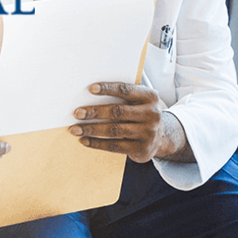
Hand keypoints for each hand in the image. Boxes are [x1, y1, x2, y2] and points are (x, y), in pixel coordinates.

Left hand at [69, 82, 191, 162]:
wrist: (162, 137)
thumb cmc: (140, 112)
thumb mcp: (139, 100)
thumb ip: (121, 96)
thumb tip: (87, 93)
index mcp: (150, 97)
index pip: (126, 90)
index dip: (108, 88)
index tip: (90, 88)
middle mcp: (152, 114)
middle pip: (117, 112)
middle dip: (94, 112)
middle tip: (76, 113)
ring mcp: (148, 133)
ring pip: (114, 130)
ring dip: (91, 129)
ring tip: (74, 129)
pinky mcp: (142, 149)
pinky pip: (115, 146)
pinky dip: (97, 143)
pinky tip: (84, 140)